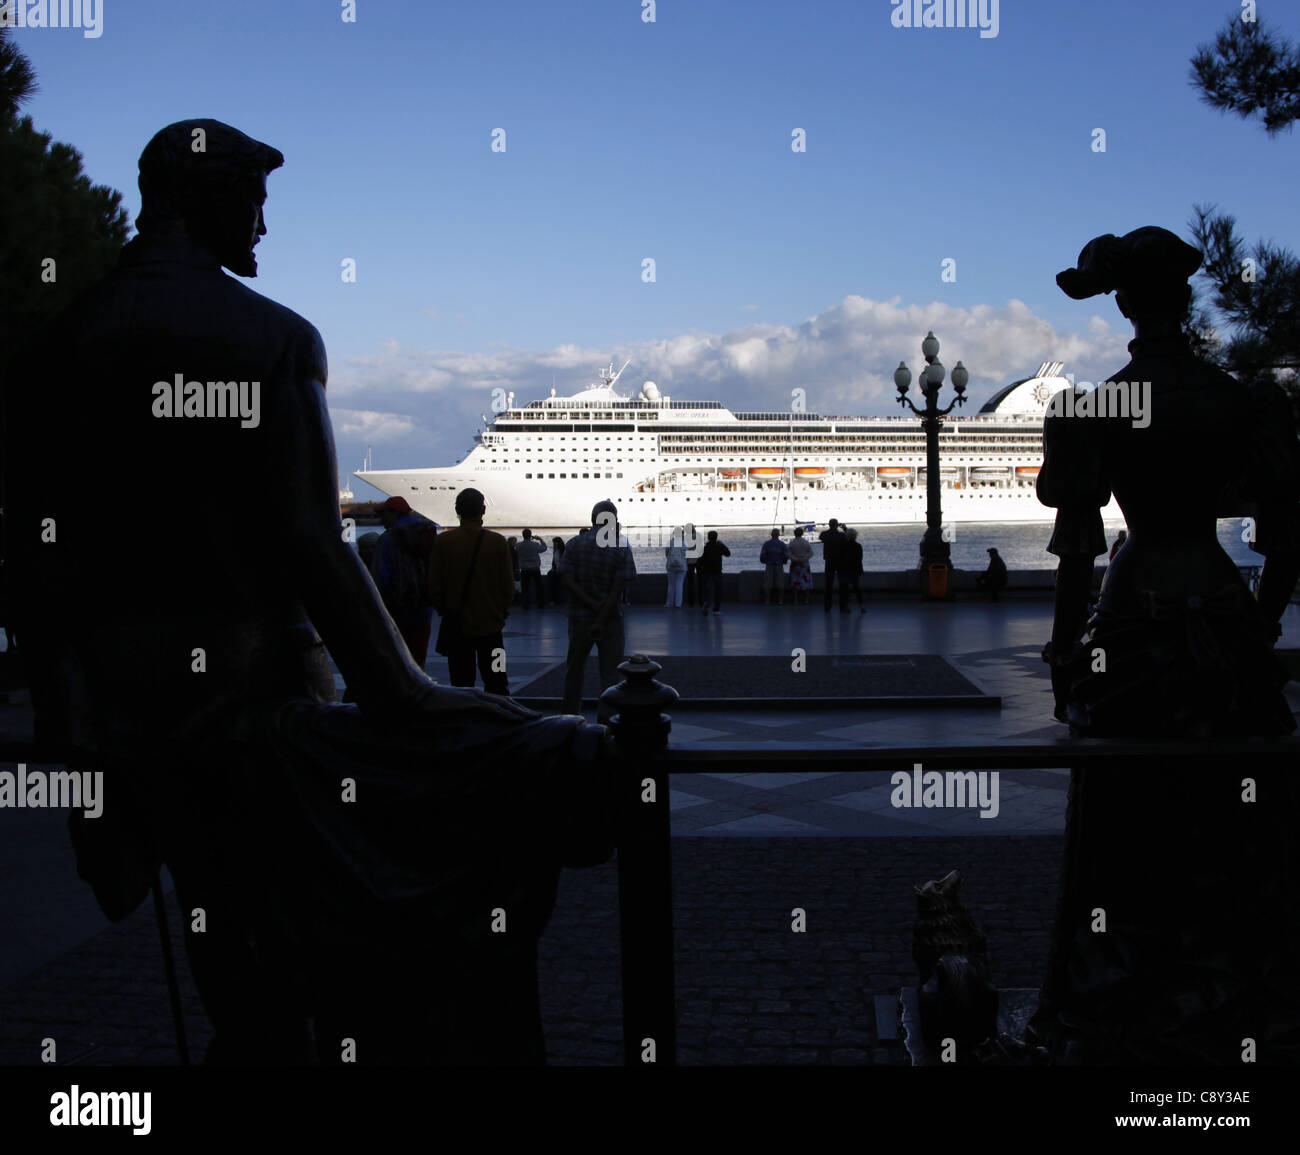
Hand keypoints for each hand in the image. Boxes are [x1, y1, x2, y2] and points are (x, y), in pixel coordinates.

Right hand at [410, 680, 540, 721]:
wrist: (417, 698)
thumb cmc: (429, 705)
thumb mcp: (446, 709)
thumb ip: (455, 711)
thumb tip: (457, 717)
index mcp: (472, 695)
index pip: (497, 701)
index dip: (512, 707)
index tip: (524, 714)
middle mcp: (477, 694)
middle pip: (506, 701)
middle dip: (522, 709)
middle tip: (536, 716)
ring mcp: (474, 697)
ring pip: (504, 704)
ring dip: (520, 712)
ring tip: (533, 718)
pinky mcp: (471, 703)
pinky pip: (494, 709)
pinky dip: (508, 714)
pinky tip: (518, 720)